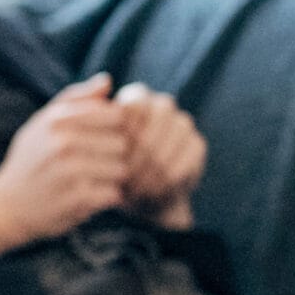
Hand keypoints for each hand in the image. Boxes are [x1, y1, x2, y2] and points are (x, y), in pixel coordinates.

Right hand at [0, 74, 129, 249]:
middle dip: (113, 155)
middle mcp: (63, 142)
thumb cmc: (29, 160)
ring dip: (111, 178)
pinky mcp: (76, 199)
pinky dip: (106, 198)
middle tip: (96, 165)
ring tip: (92, 181)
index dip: (114, 128)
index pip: (115, 115)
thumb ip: (75, 99)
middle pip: (122, 143)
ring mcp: (70, 172)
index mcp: (57, 120)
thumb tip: (107, 80)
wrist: (6, 207)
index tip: (102, 139)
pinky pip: (113, 194)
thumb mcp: (42, 123)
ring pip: (121, 169)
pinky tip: (89, 197)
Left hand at [112, 82, 206, 228]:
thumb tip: (102, 125)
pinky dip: (169, 178)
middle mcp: (162, 105)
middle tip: (124, 175)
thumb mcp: (97, 151)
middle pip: (158, 117)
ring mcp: (183, 123)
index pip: (136, 103)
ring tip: (135, 188)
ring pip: (173, 137)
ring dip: (154, 166)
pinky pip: (188, 157)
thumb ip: (98, 132)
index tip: (112, 154)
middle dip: (140, 149)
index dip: (125, 129)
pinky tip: (153, 192)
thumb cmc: (110, 168)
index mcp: (136, 98)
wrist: (138, 196)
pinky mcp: (197, 144)